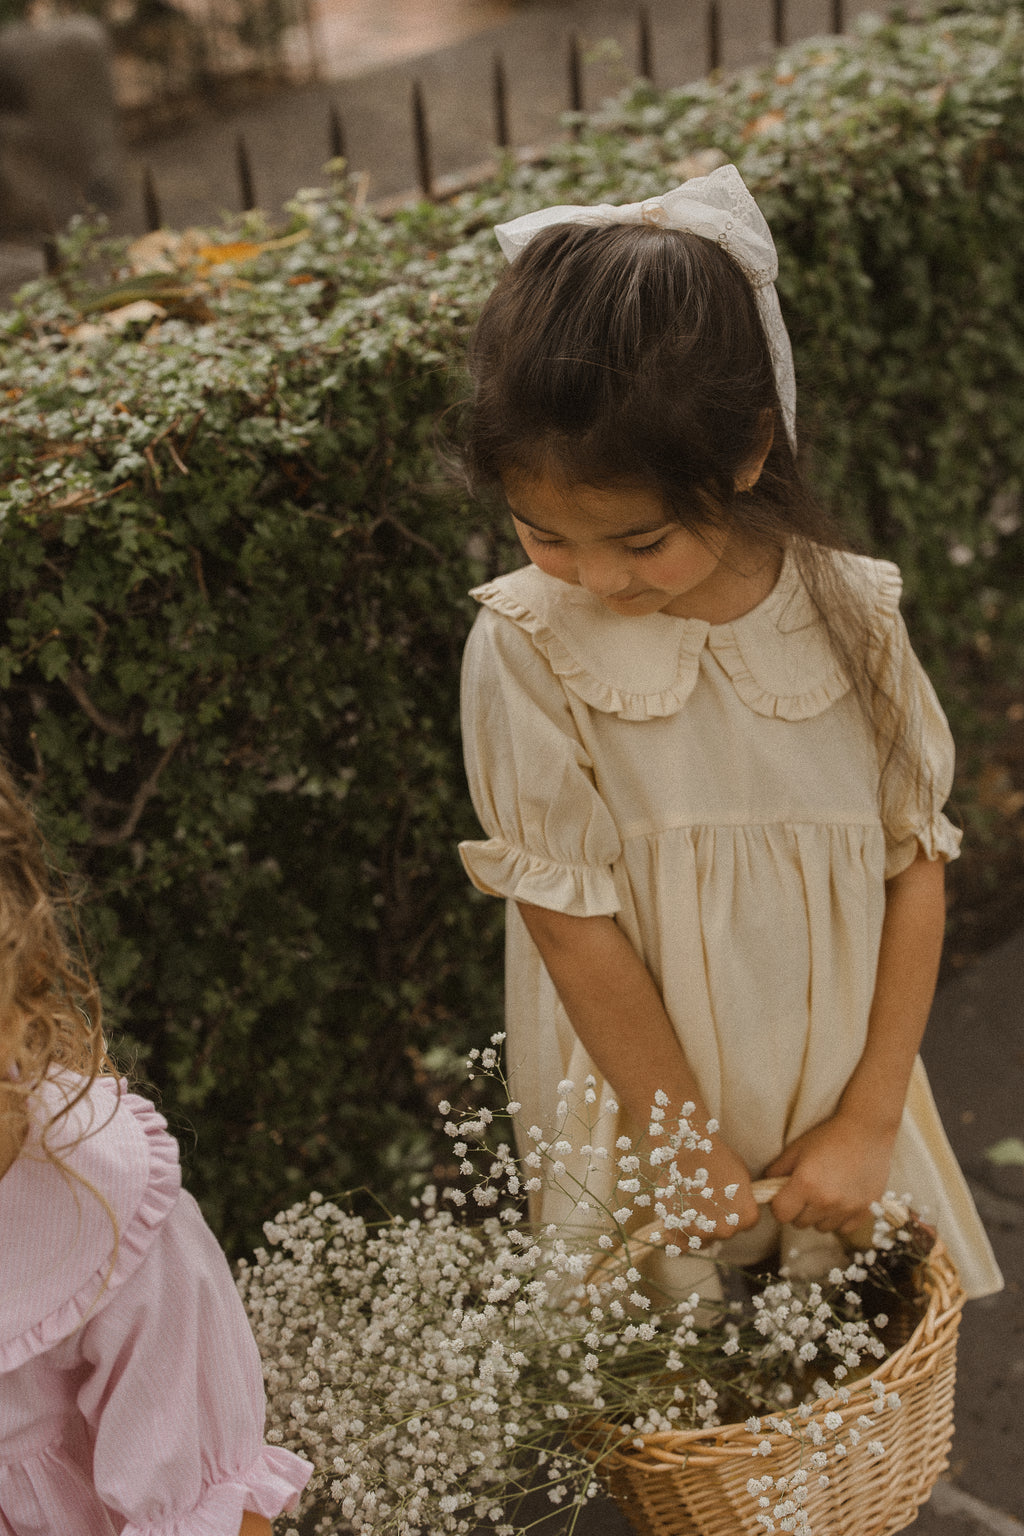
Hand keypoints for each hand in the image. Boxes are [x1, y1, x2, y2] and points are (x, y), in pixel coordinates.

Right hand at [662, 1138, 759, 1244]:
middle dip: (716, 1221)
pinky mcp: (678, 1231)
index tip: (725, 1199)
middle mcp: (727, 1230)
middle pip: (724, 1232)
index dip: (734, 1211)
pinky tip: (676, 1221)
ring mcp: (702, 1233)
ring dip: (698, 1229)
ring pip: (703, 1240)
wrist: (685, 1149)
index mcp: (747, 1216)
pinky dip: (679, 1236)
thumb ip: (743, 1198)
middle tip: (704, 1200)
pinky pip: (680, 1245)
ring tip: (689, 1207)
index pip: (746, 1223)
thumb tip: (739, 1204)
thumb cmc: (715, 1156)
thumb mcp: (741, 1176)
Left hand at [766, 1114, 895, 1234]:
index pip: (781, 1214)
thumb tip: (766, 1187)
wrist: (867, 1130)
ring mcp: (847, 1208)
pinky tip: (842, 1199)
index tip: (786, 1194)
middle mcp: (826, 1201)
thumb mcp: (797, 1148)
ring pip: (821, 1227)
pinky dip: (840, 1218)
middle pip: (800, 1223)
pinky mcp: (865, 1212)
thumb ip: (777, 1170)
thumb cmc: (829, 1136)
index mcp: (805, 1184)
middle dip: (799, 1209)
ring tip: (826, 1192)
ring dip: (819, 1215)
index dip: (780, 1205)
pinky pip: (844, 1229)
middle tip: (807, 1190)